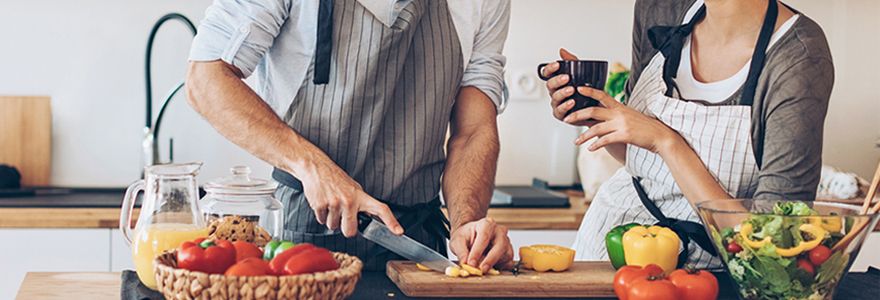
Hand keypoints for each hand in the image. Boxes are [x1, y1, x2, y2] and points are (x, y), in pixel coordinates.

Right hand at [300, 161, 401, 237]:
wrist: (316, 168)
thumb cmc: (335, 178)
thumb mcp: (354, 187)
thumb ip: (362, 202)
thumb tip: (370, 214)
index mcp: (360, 196)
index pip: (381, 209)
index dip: (391, 221)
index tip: (398, 231)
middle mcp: (349, 201)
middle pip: (350, 231)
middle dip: (345, 227)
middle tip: (342, 215)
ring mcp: (334, 204)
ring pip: (333, 227)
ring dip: (331, 219)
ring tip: (330, 204)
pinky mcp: (320, 206)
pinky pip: (321, 221)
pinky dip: (321, 215)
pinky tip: (323, 202)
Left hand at [449, 217, 513, 272]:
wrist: (471, 236)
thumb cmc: (466, 236)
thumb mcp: (457, 241)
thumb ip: (461, 252)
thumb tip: (465, 263)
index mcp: (487, 224)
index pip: (484, 237)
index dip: (477, 252)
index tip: (471, 263)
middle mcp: (499, 231)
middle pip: (500, 245)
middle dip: (490, 260)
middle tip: (481, 270)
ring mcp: (506, 241)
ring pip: (506, 255)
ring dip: (495, 264)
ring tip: (482, 267)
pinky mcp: (508, 252)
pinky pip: (508, 262)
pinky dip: (500, 267)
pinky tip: (489, 266)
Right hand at [543, 49, 598, 126]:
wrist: (596, 109)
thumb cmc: (586, 91)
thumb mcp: (581, 74)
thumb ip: (571, 62)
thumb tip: (562, 51)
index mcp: (557, 82)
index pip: (548, 74)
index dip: (550, 69)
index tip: (557, 65)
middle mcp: (555, 92)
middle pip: (550, 85)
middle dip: (557, 80)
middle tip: (566, 77)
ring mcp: (557, 103)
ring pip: (555, 97)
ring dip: (562, 93)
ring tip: (571, 90)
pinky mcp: (561, 114)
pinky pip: (560, 110)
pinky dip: (565, 106)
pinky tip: (571, 102)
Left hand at [563, 87, 682, 153]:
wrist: (661, 136)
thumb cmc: (645, 127)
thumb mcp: (630, 116)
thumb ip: (616, 114)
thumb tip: (603, 116)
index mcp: (620, 107)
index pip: (602, 95)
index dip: (589, 91)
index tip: (578, 88)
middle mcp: (619, 113)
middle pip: (593, 111)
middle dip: (577, 115)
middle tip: (566, 119)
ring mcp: (621, 124)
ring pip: (596, 128)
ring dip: (584, 136)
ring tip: (576, 142)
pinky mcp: (624, 135)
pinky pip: (605, 140)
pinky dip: (596, 145)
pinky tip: (590, 149)